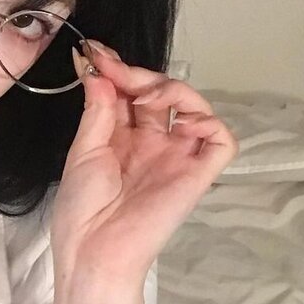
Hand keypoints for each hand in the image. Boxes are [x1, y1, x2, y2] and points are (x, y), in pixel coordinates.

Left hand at [50, 40, 238, 285]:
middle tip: (117, 70)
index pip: (130, 94)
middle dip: (139, 75)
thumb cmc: (82, 209)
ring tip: (147, 96)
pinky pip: (221, 142)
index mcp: (122, 139)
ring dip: (174, 89)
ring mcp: (177, 158)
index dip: (118, 70)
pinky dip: (211, 123)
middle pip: (161, 95)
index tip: (97, 52)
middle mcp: (152, 144)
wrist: (93, 250)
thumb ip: (97, 109)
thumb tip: (99, 69)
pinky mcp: (198, 175)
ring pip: (195, 108)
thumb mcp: (83, 150)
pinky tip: (182, 120)